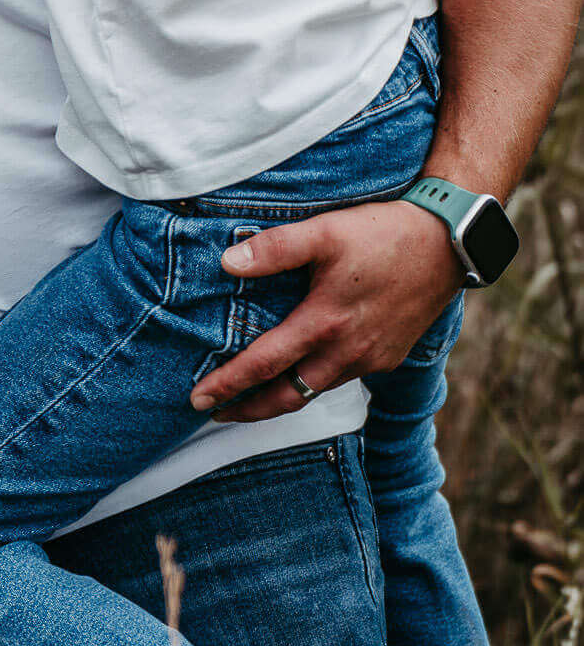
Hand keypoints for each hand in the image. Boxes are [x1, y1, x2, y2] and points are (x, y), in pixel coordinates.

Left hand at [188, 200, 460, 421]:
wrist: (447, 243)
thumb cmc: (383, 234)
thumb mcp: (324, 232)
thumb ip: (275, 248)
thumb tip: (227, 263)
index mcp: (325, 324)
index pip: (264, 365)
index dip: (229, 384)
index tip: (198, 399)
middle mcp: (347, 352)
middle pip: (288, 397)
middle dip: (249, 410)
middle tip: (216, 414)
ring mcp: (371, 359)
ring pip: (316, 390)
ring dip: (281, 398)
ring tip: (252, 398)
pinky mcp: (388, 357)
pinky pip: (342, 379)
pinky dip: (314, 383)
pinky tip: (303, 373)